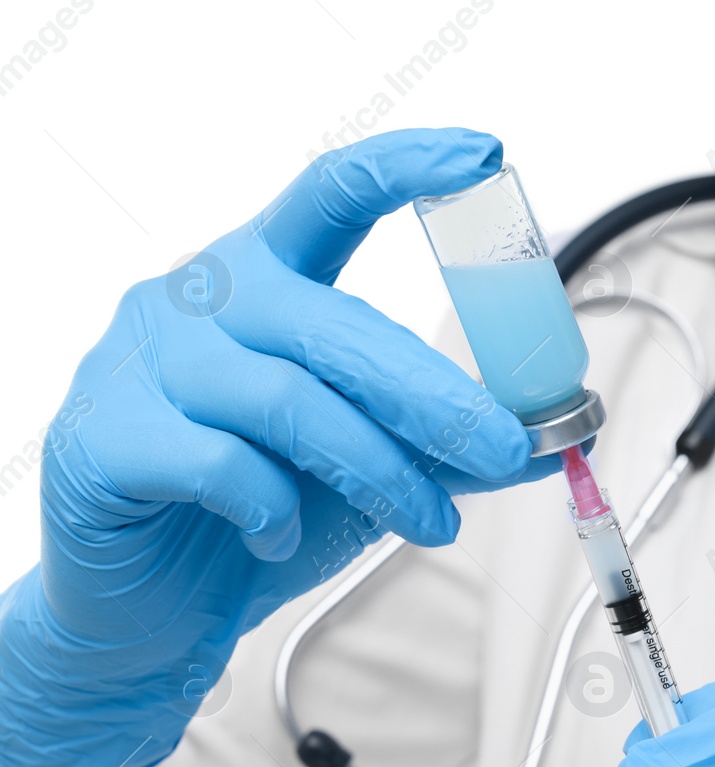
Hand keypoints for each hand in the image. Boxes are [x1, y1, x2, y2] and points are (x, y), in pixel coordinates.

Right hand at [0, 128, 553, 766]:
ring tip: (429, 523)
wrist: (149, 610)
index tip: (483, 156)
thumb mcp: (370, 469)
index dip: (405, 166)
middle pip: (336, 323)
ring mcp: (139, 363)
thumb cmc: (257, 514)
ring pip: (289, 400)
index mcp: (262, 280)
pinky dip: (273, 508)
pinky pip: (219, 463)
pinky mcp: (103, 438)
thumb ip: (449, 444)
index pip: (330, 193)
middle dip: (436, 395)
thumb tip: (559, 434)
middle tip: (505, 448)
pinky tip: (280, 537)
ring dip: (381, 470)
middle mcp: (197, 300)